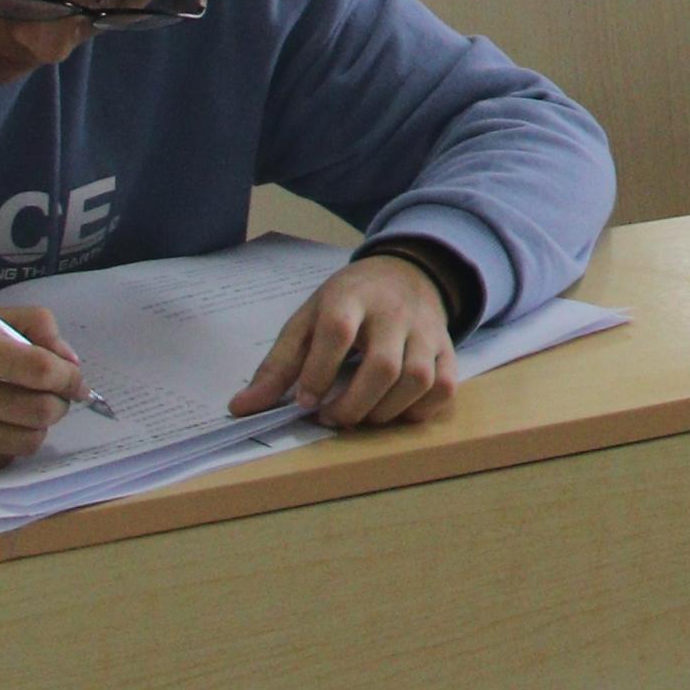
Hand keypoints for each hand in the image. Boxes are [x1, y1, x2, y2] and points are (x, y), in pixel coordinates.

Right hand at [0, 302, 82, 474]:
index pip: (38, 369)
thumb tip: (69, 361)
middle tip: (53, 394)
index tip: (73, 376)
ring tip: (20, 409)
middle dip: (59, 402)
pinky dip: (4, 445)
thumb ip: (25, 325)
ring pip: (25, 442)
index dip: (69, 375)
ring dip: (35, 426)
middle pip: (39, 411)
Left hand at [232, 251, 462, 430]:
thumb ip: (278, 365)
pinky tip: (395, 411)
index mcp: (351, 297)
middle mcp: (394, 311)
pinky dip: (420, 410)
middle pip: (383, 366)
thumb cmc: (349, 302)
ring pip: (418, 380)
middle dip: (354, 405)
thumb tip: (241, 408)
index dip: (319, 372)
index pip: (337, 332)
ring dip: (385, 411)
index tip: (305, 403)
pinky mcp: (448, 348)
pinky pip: (444, 387)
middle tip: (331, 417)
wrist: (406, 272)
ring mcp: (427, 330)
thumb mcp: (307, 320)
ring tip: (361, 415)